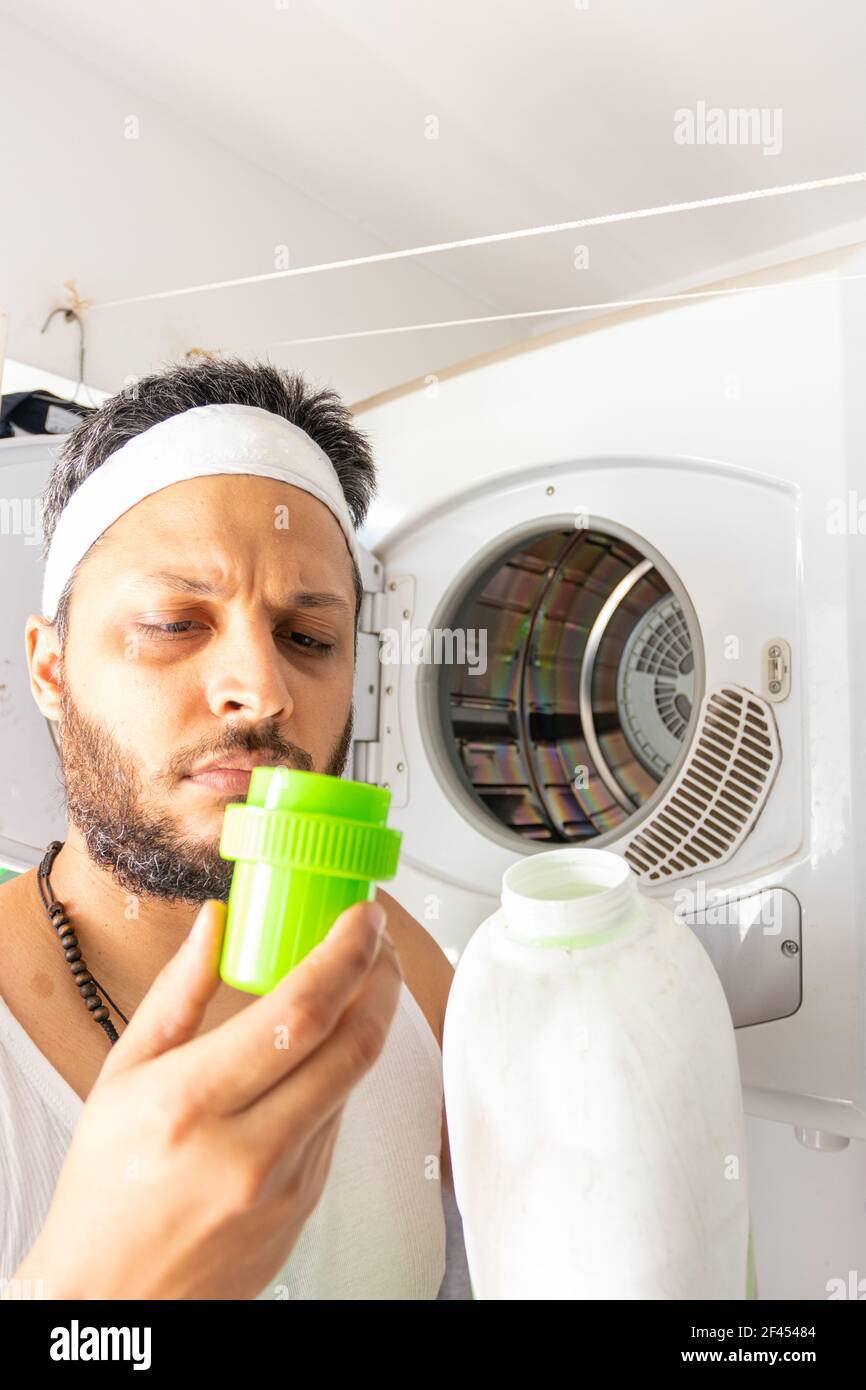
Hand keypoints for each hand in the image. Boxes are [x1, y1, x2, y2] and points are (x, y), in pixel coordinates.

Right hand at [4, 896, 400, 1299]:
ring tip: (355, 979)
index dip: (347, 953)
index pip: (300, 1011)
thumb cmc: (105, 1186)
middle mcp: (248, 1147)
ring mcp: (286, 1184)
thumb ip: (178, 993)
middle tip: (375, 939)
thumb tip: (216, 923)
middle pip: (352, 1043)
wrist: (113, 1297)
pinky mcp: (307, 1205)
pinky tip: (323, 1048)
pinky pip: (338, 1119)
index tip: (364, 916)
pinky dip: (340, 1071)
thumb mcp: (122, 1077)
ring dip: (367, 1020)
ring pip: (352, 1080)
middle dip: (379, 978)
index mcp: (191, 1103)